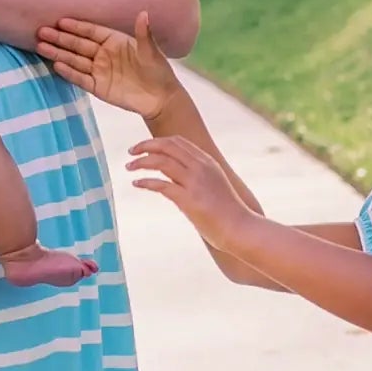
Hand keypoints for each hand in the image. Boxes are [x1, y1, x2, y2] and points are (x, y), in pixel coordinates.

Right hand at [36, 12, 181, 118]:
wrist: (160, 98)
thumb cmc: (158, 71)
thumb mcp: (151, 51)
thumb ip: (144, 34)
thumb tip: (144, 13)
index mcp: (114, 40)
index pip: (91, 31)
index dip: (76, 26)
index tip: (60, 21)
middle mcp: (103, 53)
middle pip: (78, 44)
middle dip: (60, 38)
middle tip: (42, 31)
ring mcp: (99, 70)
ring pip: (75, 60)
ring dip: (58, 53)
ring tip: (41, 46)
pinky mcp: (98, 86)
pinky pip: (80, 78)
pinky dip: (69, 72)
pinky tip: (56, 65)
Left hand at [126, 136, 258, 250]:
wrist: (242, 229)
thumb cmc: (228, 213)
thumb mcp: (214, 187)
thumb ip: (197, 180)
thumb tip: (176, 183)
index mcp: (208, 162)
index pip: (178, 141)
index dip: (158, 141)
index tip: (145, 146)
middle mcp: (201, 167)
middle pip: (167, 146)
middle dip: (146, 145)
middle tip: (131, 151)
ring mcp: (195, 182)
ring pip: (161, 161)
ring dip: (142, 162)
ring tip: (129, 167)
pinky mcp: (189, 200)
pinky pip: (161, 185)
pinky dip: (146, 181)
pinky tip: (137, 183)